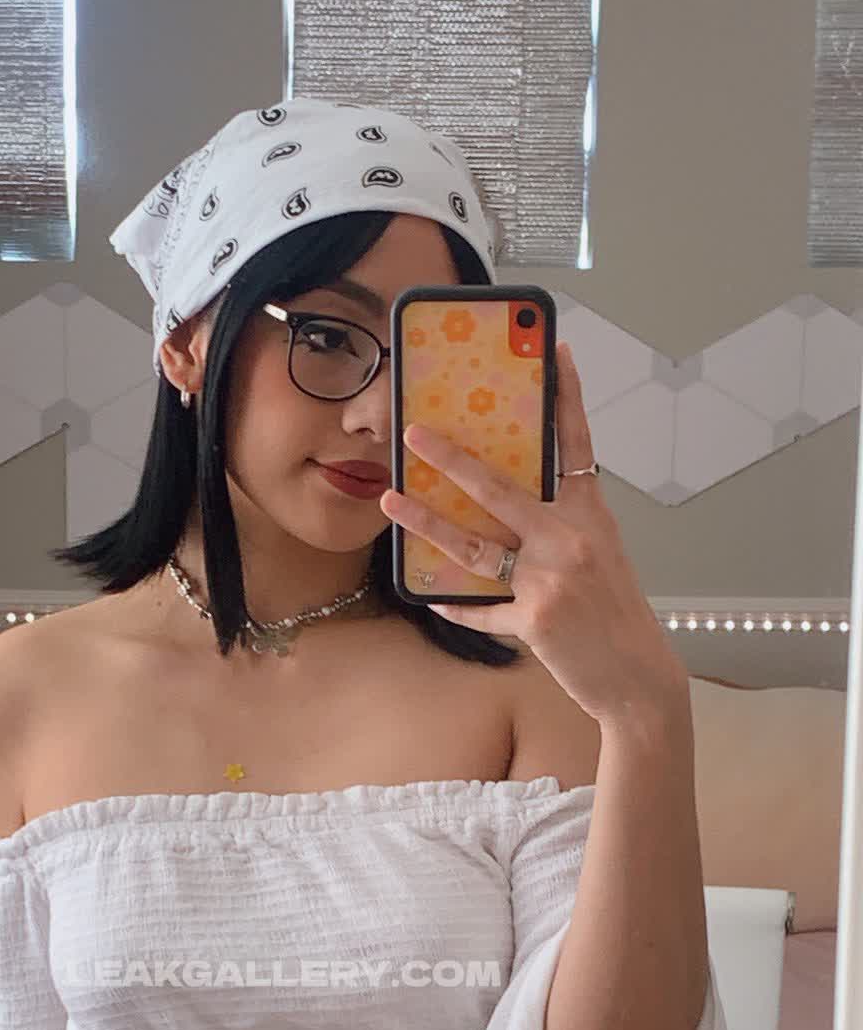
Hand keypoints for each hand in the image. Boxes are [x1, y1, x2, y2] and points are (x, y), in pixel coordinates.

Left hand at [379, 342, 687, 726]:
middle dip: (453, 457)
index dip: (568, 396)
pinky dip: (456, 606)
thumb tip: (511, 509)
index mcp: (592, 516)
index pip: (578, 444)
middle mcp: (571, 540)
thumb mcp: (601, 558)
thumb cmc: (616, 615)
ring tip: (392, 499)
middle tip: (415, 432)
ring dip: (427, 522)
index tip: (557, 351)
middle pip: (501, 488)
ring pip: (475, 545)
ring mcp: (551, 580)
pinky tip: (430, 599)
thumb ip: (561, 528)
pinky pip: (482, 609)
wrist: (637, 678)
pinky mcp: (534, 620)